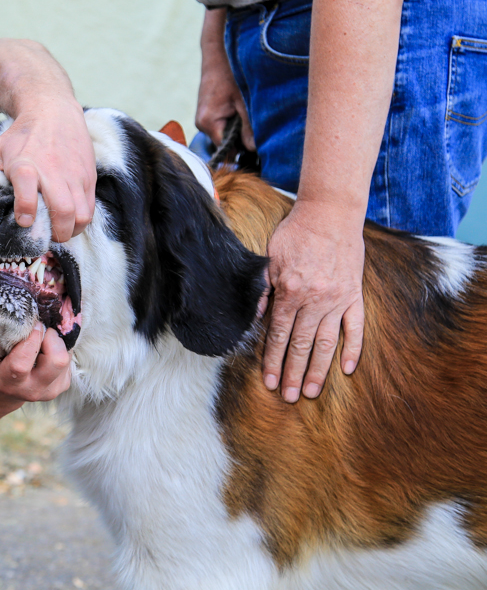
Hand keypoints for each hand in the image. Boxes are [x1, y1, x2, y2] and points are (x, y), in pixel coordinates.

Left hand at [0, 98, 95, 242]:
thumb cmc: (19, 138)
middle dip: (55, 234)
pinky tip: (69, 221)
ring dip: (70, 231)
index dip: (26, 210)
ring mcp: (74, 176)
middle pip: (63, 211)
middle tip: (45, 237)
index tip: (23, 221)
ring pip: (81, 216)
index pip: (27, 191)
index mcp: (24, 165)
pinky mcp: (88, 177)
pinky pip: (89, 209)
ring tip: (58, 231)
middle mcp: (52, 171)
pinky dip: (80, 222)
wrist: (53, 111)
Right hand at [0, 321, 71, 403]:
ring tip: (40, 339)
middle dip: (51, 338)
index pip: (22, 363)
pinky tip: (44, 349)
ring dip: (55, 342)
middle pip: (57, 362)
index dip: (31, 339)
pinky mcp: (62, 385)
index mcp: (7, 382)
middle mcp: (31, 389)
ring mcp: (49, 390)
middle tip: (40, 329)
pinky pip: (69, 359)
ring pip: (66, 358)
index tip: (31, 322)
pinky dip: (59, 348)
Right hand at [196, 9, 254, 150]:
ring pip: (223, 135)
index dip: (241, 150)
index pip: (225, 149)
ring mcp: (202, 120)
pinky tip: (240, 111)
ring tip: (247, 115)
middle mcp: (201, 124)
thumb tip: (254, 149)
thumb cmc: (230, 75)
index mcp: (208, 122)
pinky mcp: (205, 115)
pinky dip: (231, 123)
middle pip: (224, 144)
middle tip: (257, 130)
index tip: (257, 150)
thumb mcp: (244, 102)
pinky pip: (220, 127)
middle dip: (240, 140)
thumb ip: (249, 128)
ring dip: (236, 130)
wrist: (216, 56)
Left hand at [262, 201, 364, 401]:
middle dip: (293, 373)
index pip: (279, 335)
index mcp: (291, 292)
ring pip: (327, 342)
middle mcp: (316, 300)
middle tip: (289, 397)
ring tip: (311, 391)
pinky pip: (356, 328)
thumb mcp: (269, 259)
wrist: (331, 214)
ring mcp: (338, 300)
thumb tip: (255, 317)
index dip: (272, 361)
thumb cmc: (295, 234)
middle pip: (301, 345)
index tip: (269, 382)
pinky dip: (353, 349)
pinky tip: (348, 369)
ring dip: (318, 369)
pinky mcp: (355, 295)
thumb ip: (263, 290)